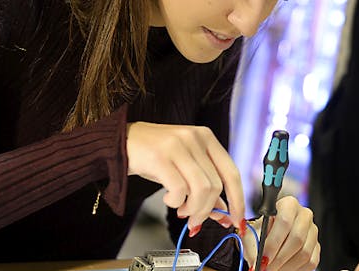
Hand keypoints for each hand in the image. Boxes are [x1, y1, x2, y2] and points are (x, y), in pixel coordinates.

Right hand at [126, 122, 244, 231]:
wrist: (120, 141)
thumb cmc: (153, 155)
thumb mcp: (184, 166)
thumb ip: (205, 186)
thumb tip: (224, 213)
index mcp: (206, 137)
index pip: (232, 172)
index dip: (238, 199)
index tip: (237, 219)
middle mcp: (194, 138)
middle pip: (215, 185)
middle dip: (207, 210)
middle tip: (196, 221)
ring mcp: (178, 145)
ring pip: (201, 189)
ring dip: (193, 209)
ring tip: (182, 211)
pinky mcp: (160, 156)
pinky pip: (179, 189)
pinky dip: (176, 202)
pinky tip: (169, 199)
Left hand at [241, 196, 318, 270]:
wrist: (268, 241)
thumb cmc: (259, 235)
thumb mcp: (251, 234)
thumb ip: (253, 243)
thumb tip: (256, 258)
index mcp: (289, 204)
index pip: (285, 220)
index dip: (273, 242)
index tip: (263, 258)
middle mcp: (304, 215)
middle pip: (297, 238)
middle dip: (279, 257)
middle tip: (267, 268)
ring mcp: (313, 231)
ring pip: (304, 252)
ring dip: (286, 265)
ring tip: (272, 269)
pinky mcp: (317, 247)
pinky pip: (311, 262)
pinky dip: (295, 269)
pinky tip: (283, 269)